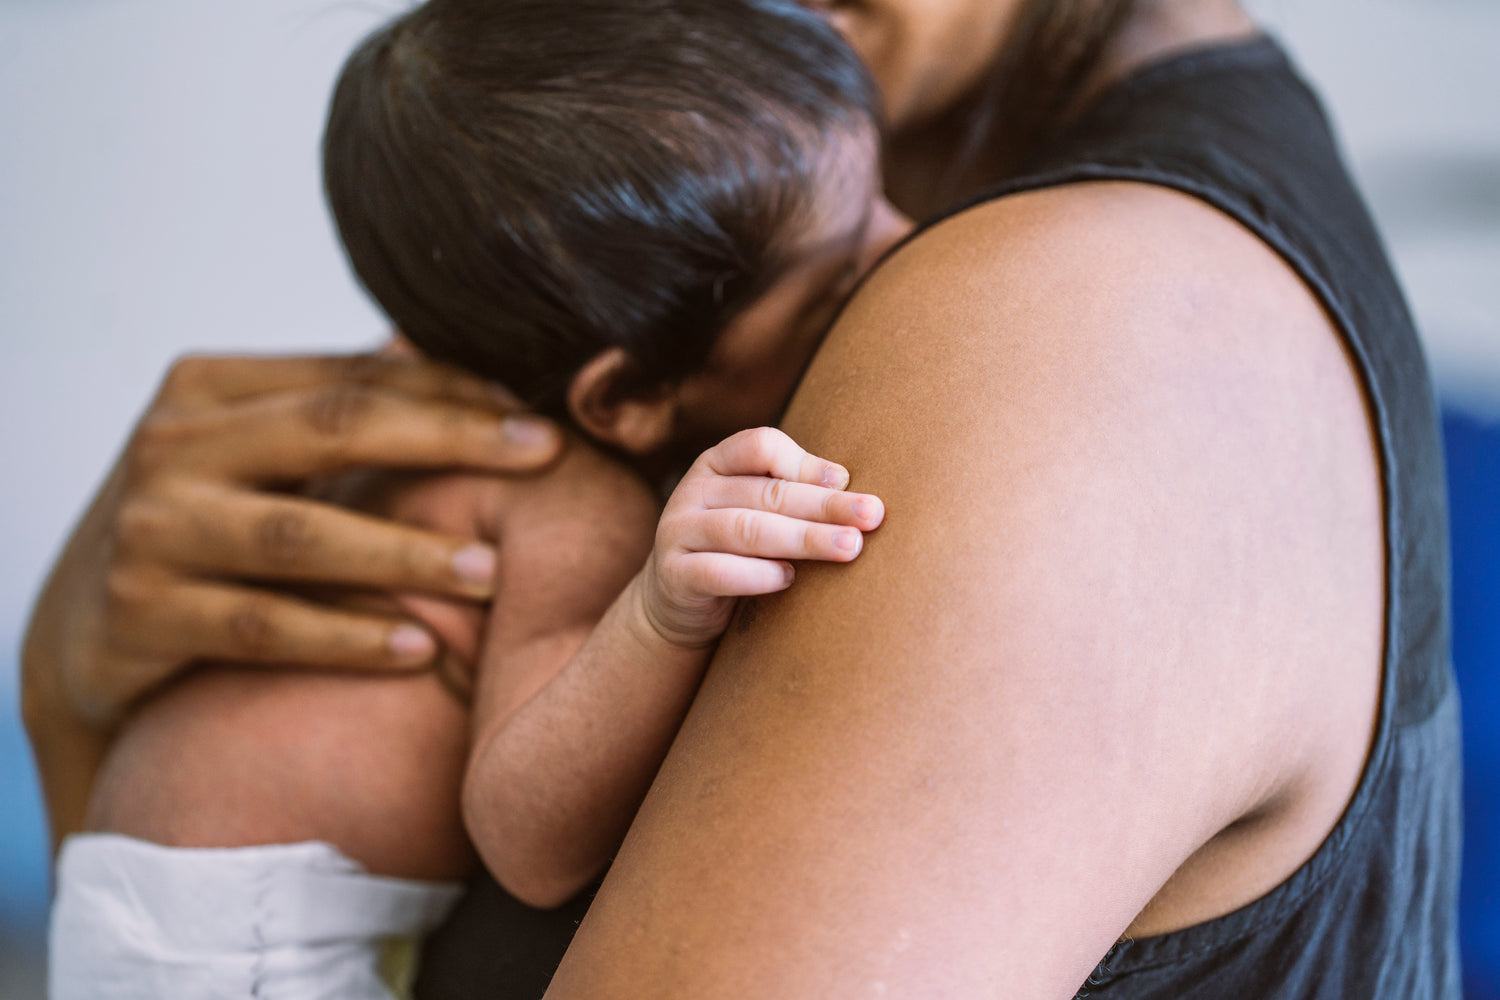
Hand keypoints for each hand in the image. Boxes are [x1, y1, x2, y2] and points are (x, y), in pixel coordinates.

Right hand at [22, 351, 561, 727]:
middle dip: (451, 438)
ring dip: (406, 553)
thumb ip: (335, 411)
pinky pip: (265, 627)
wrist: (79, 630)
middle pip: (334, 428)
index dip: (453, 394)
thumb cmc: (201, 525)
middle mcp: (173, 446)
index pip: (352, 377)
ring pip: (302, 536)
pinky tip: (417, 648)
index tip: (538, 416)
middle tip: (544, 455)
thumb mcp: (251, 454)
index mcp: (208, 388)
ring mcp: (153, 529)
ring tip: (491, 569)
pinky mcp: (142, 614)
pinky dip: (346, 637)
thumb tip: (457, 358)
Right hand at [635, 426, 883, 648]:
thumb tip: (844, 481)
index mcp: (716, 464)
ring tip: (848, 546)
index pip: (760, 446)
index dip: (804, 462)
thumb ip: (790, 493)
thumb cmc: (735, 551)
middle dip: (824, 504)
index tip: (844, 481)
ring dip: (804, 538)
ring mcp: (677, 532)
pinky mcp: (673, 575)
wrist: (678, 604)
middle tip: (872, 515)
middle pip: (766, 493)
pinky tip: (790, 580)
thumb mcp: (756, 512)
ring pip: (747, 530)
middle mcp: (692, 492)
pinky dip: (756, 575)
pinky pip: (717, 572)